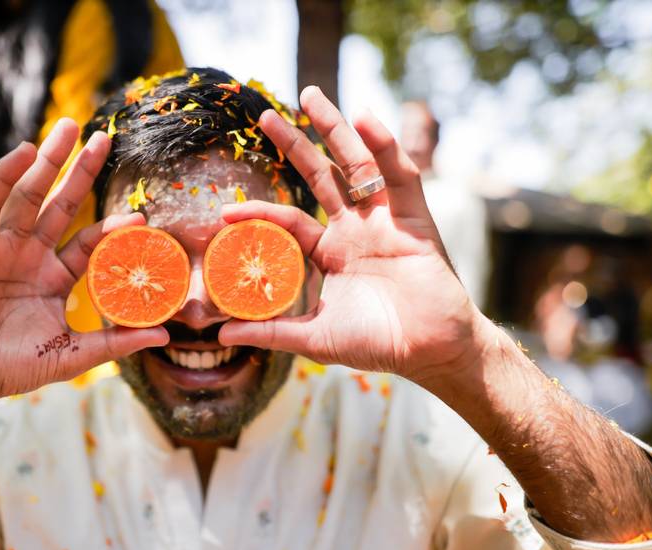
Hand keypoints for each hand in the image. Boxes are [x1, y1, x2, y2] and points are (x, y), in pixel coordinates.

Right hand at [0, 119, 168, 410]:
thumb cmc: (11, 368)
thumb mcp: (71, 354)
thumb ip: (115, 343)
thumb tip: (164, 334)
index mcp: (53, 279)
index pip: (87, 242)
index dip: (111, 226)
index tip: (139, 215)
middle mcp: (29, 257)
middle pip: (60, 205)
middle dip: (80, 172)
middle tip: (104, 138)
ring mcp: (1, 248)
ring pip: (28, 196)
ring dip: (47, 161)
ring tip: (68, 128)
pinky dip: (4, 176)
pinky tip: (25, 152)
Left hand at [219, 87, 481, 382]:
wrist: (430, 352)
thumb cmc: (377, 345)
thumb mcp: (315, 337)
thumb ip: (271, 332)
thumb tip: (221, 332)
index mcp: (331, 253)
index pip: (289, 220)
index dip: (259, 212)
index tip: (225, 211)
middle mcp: (355, 230)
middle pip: (321, 176)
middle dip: (294, 145)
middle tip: (265, 116)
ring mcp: (385, 220)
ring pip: (357, 164)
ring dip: (336, 129)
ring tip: (310, 96)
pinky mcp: (415, 218)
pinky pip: (400, 174)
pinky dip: (385, 145)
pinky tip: (365, 118)